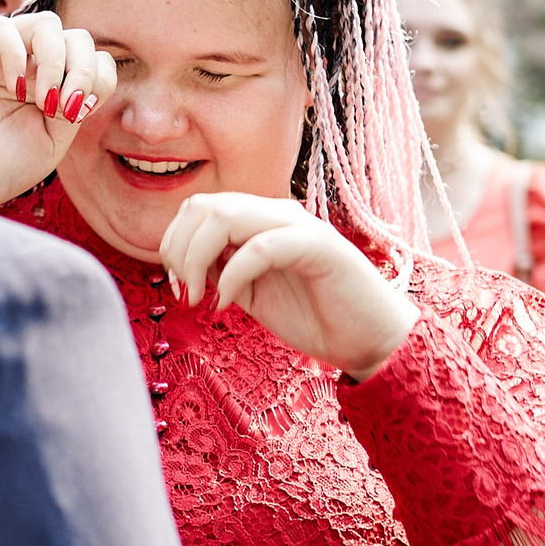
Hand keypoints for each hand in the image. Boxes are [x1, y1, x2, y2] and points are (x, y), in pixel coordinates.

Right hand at [0, 10, 112, 208]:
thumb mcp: (52, 138)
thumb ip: (74, 103)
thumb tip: (87, 76)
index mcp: (56, 86)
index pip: (95, 59)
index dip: (97, 79)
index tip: (79, 113)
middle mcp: (32, 64)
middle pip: (78, 37)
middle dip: (82, 70)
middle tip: (63, 106)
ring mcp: (2, 53)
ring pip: (49, 24)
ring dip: (56, 60)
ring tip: (41, 97)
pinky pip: (4, 27)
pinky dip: (17, 54)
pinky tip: (12, 86)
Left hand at [159, 193, 417, 380]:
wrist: (370, 340)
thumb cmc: (315, 317)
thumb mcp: (252, 294)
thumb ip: (221, 271)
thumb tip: (184, 264)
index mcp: (261, 221)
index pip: (199, 208)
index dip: (173, 244)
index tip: (177, 287)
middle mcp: (277, 214)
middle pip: (204, 205)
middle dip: (178, 249)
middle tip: (183, 293)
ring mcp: (299, 226)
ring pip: (226, 216)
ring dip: (196, 258)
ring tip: (198, 298)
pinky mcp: (320, 247)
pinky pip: (259, 247)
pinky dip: (231, 276)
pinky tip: (228, 305)